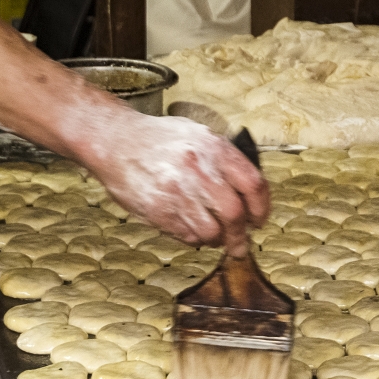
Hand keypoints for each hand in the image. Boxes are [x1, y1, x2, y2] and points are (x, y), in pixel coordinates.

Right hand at [82, 113, 269, 256]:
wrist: (116, 140)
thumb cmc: (159, 139)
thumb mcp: (198, 134)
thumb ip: (224, 159)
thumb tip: (250, 191)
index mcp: (214, 147)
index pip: (253, 184)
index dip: (261, 208)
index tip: (259, 220)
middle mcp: (198, 168)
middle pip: (235, 213)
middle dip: (241, 235)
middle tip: (241, 244)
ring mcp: (177, 191)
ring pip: (212, 231)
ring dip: (216, 240)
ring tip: (213, 237)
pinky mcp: (158, 210)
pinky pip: (187, 236)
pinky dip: (194, 238)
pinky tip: (189, 229)